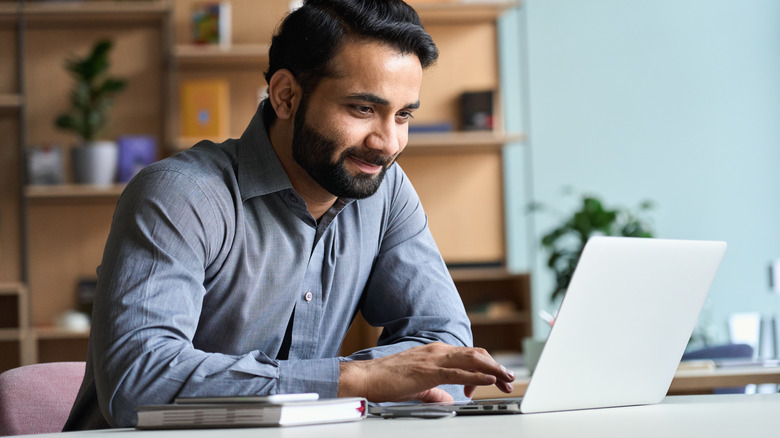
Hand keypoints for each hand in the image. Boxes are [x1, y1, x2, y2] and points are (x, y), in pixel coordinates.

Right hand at [337, 342, 514, 402]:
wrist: (366, 378)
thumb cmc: (387, 381)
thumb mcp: (418, 387)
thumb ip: (435, 391)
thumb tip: (448, 399)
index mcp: (435, 353)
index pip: (468, 356)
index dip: (486, 367)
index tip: (495, 380)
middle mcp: (437, 351)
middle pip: (476, 355)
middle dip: (496, 367)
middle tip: (509, 379)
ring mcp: (434, 359)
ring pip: (472, 360)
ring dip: (493, 369)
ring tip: (507, 378)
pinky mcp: (429, 371)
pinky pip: (459, 372)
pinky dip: (477, 375)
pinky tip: (489, 380)